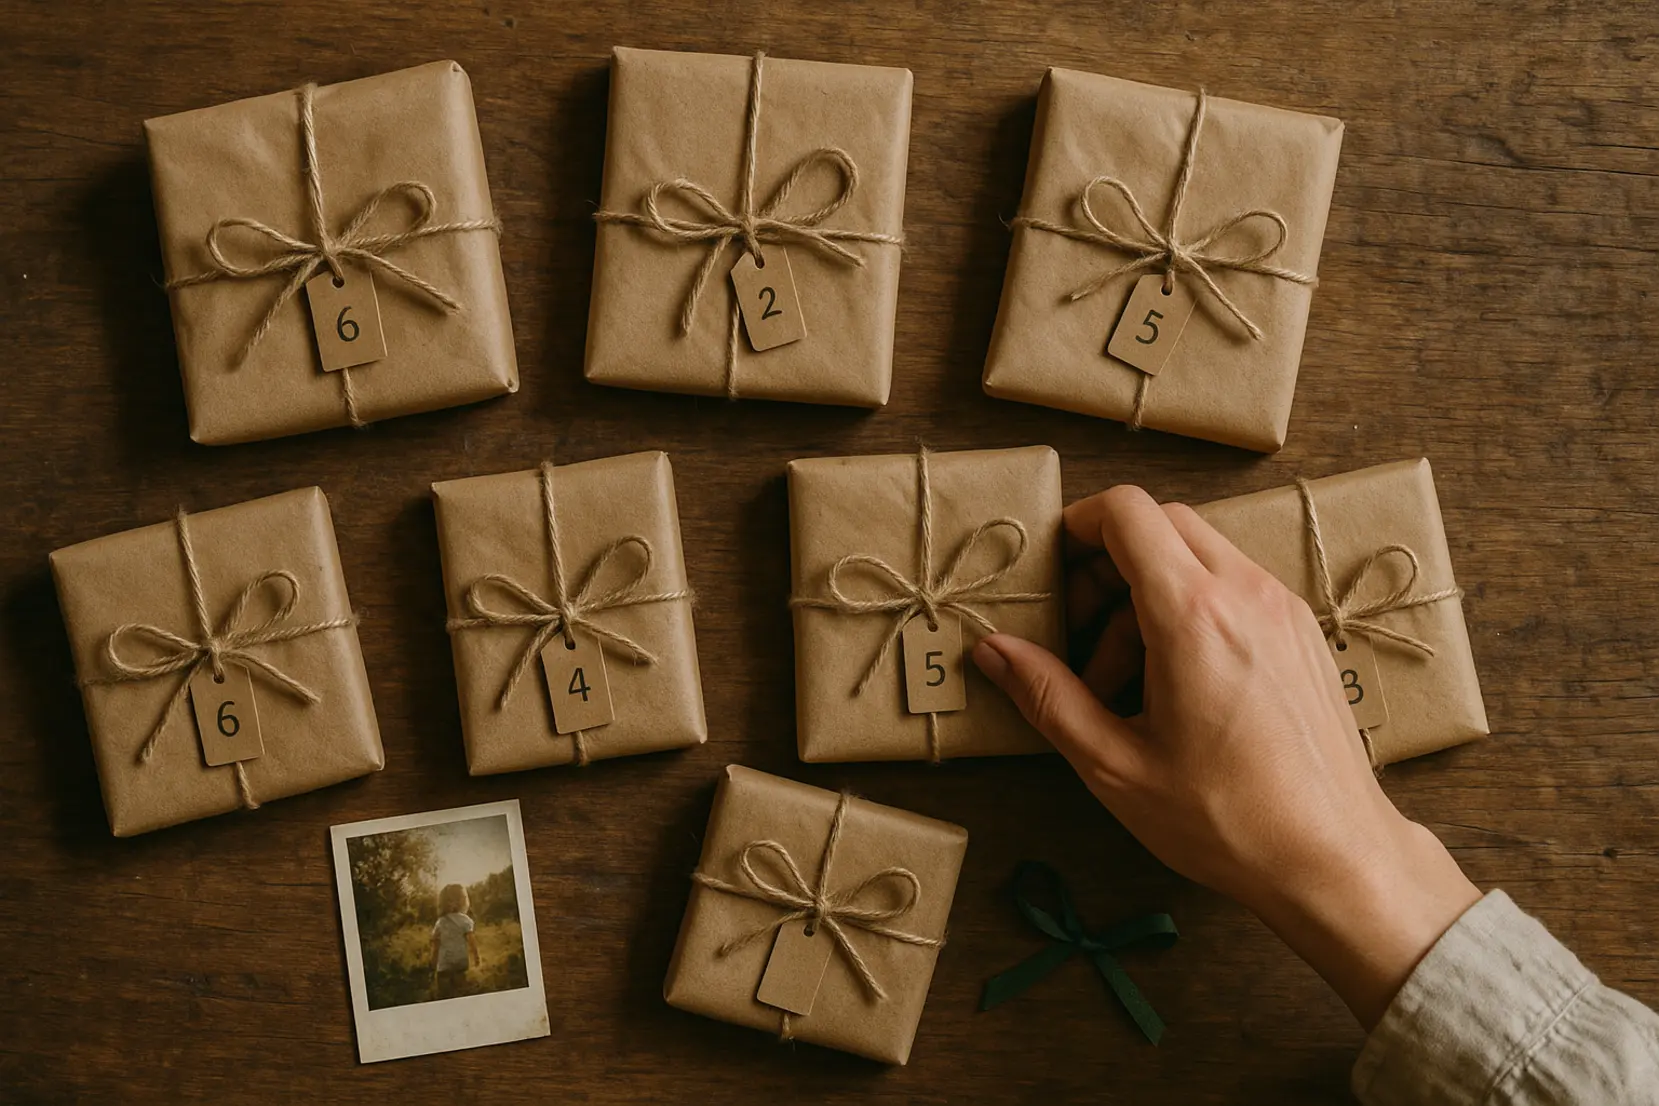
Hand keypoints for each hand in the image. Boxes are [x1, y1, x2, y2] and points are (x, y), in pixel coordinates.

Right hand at [972, 485, 1479, 1028]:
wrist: (1336, 858)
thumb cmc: (1228, 821)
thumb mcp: (1114, 766)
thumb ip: (1047, 696)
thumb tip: (993, 651)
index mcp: (1192, 615)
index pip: (1127, 512)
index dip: (1078, 528)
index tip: (1053, 577)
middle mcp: (1245, 594)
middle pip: (1160, 525)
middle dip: (1106, 566)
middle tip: (1080, 637)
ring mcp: (1282, 609)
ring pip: (1197, 556)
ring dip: (1146, 594)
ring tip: (1124, 681)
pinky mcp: (1302, 633)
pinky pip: (1233, 589)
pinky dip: (1191, 612)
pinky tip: (1176, 688)